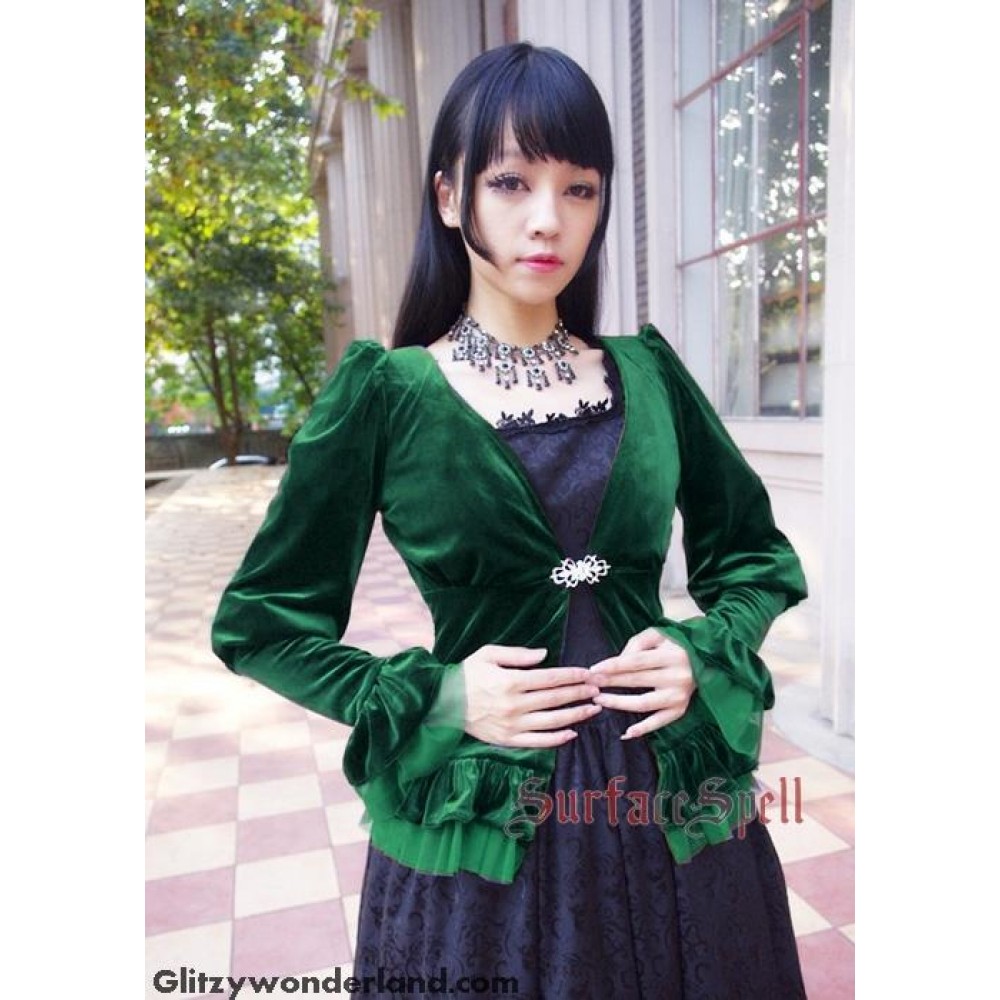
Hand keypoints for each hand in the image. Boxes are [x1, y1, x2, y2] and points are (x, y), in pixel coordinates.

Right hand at [461, 644, 602, 748]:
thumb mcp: (488, 654)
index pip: (551, 678)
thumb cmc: (466, 674)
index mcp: (511, 681)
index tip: (588, 673)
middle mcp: (514, 704)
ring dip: (576, 715)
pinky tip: (572, 732)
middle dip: (580, 692)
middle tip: (598, 689)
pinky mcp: (508, 740)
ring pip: (552, 721)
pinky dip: (557, 739)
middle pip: (556, 698)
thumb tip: (545, 655)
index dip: (573, 675)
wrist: (441, 703)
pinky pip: (538, 741)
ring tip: (593, 709)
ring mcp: (512, 725)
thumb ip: (518, 654)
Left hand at [589, 628, 695, 739]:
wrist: (704, 655)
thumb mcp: (657, 634)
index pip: (636, 662)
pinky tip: (627, 733)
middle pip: (637, 681)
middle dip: (611, 682)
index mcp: (672, 656)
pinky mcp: (681, 709)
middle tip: (591, 683)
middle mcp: (678, 677)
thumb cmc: (674, 642)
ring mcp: (680, 696)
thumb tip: (617, 662)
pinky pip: (660, 722)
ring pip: (644, 704)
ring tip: (600, 700)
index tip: (593, 670)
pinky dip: (644, 729)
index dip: (613, 666)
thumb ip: (636, 645)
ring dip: (619, 703)